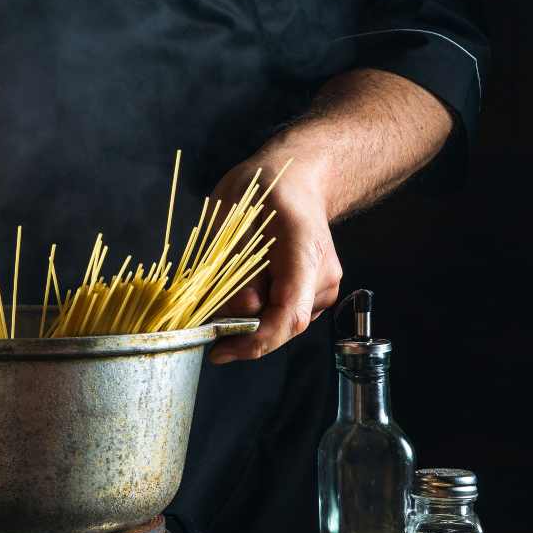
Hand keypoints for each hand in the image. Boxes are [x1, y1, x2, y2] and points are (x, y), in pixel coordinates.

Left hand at [207, 153, 342, 363]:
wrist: (296, 181)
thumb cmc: (261, 190)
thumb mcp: (234, 217)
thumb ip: (235, 265)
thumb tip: (240, 310)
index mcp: (305, 251)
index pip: (289, 314)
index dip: (256, 341)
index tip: (221, 351)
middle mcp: (322, 275)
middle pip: (282, 324)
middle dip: (243, 328)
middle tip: (209, 318)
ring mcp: (323, 286)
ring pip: (280, 321)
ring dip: (248, 317)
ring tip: (229, 286)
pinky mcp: (315, 294)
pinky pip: (281, 313)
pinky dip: (257, 311)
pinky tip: (246, 286)